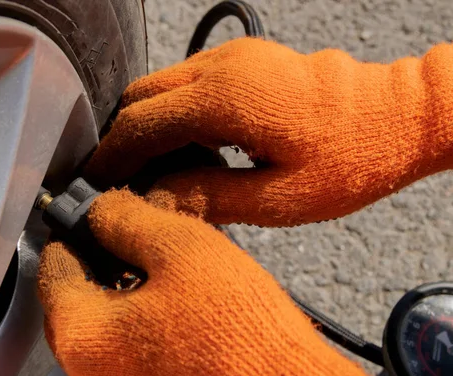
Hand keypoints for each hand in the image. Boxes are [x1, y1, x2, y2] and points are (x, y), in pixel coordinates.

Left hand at [37, 189, 393, 375]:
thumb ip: (127, 220)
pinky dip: (142, 326)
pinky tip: (176, 309)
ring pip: (104, 329)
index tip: (88, 216)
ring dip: (123, 295)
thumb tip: (101, 209)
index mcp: (84, 338)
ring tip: (160, 270)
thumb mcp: (182, 250)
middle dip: (99, 263)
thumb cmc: (242, 335)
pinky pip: (128, 355)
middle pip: (76, 302)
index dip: (73, 232)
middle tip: (130, 237)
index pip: (53, 270)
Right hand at [85, 38, 452, 226]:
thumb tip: (155, 200)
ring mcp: (233, 58)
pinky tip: (189, 149)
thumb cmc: (350, 160)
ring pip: (161, 86)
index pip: (141, 123)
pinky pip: (188, 82)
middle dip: (123, 138)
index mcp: (225, 99)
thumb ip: (208, 198)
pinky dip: (174, 113)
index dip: (112, 155)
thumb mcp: (278, 199)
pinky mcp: (244, 61)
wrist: (397, 116)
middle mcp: (221, 67)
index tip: (95, 182)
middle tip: (120, 180)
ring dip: (148, 125)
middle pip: (140, 96)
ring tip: (156, 172)